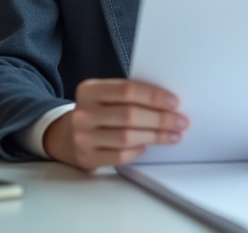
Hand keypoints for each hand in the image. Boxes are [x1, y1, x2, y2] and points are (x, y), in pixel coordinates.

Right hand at [43, 79, 188, 170]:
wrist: (66, 136)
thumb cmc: (97, 112)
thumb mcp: (105, 96)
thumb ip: (129, 95)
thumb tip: (167, 102)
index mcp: (89, 90)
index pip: (126, 89)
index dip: (153, 96)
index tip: (174, 102)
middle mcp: (83, 113)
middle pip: (129, 115)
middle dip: (160, 118)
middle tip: (180, 121)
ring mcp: (83, 137)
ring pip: (127, 137)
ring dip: (155, 136)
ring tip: (173, 135)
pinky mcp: (87, 158)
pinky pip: (119, 156)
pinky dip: (138, 151)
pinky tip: (148, 146)